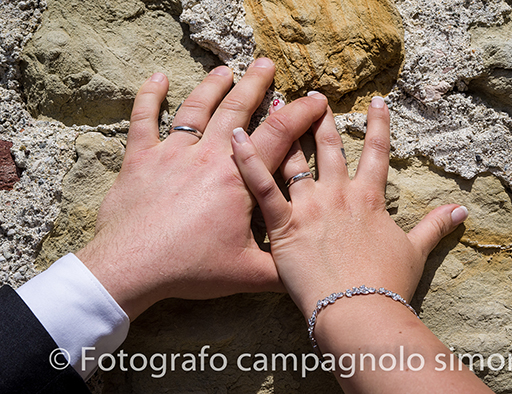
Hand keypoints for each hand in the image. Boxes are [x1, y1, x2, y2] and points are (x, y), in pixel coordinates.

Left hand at [76, 58, 328, 320]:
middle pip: (236, 109)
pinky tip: (157, 78)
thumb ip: (283, 268)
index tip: (316, 99)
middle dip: (255, 84)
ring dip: (213, 86)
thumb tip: (311, 268)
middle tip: (266, 64)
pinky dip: (150, 97)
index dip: (301, 113)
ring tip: (226, 70)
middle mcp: (207, 157)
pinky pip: (144, 120)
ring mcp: (172, 154)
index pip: (278, 135)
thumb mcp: (248, 274)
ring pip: (196, 108)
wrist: (133, 268)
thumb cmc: (192, 269)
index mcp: (238, 179)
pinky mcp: (140, 159)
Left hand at [231, 96, 492, 392]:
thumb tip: (463, 211)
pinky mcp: (284, 225)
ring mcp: (311, 206)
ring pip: (295, 159)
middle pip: (331, 148)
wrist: (359, 310)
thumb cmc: (387, 284)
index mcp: (369, 199)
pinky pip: (262, 187)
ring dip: (284, 130)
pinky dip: (247, 161)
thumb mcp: (416, 252)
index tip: (376, 101)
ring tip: (274, 105)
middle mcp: (339, 194)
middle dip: (322, 120)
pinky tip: (236, 137)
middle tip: (314, 97)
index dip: (379, 125)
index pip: (377, 153)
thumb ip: (436, 226)